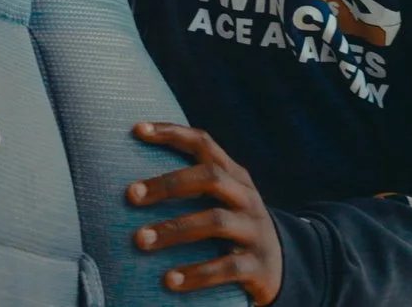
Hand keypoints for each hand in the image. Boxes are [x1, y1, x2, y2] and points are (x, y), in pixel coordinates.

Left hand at [128, 122, 283, 304]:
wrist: (282, 267)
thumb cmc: (233, 229)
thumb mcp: (221, 202)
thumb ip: (191, 188)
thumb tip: (129, 184)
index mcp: (234, 176)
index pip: (204, 143)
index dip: (172, 133)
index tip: (137, 129)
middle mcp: (246, 197)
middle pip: (210, 177)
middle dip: (168, 184)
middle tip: (130, 195)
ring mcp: (255, 229)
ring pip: (215, 220)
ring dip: (174, 229)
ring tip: (140, 241)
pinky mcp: (258, 265)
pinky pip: (228, 266)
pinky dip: (198, 274)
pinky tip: (170, 281)